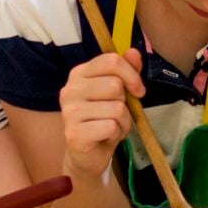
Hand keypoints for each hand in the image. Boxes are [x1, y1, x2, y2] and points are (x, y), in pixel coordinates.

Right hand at [58, 49, 142, 181]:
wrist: (88, 155)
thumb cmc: (103, 119)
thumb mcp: (118, 93)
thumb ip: (126, 71)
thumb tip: (134, 52)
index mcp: (79, 74)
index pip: (111, 60)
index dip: (131, 74)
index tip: (138, 90)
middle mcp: (70, 90)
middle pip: (115, 85)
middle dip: (125, 103)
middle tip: (116, 114)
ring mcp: (69, 112)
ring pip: (116, 108)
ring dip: (123, 121)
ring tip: (112, 127)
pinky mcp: (74, 133)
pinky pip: (111, 126)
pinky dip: (117, 134)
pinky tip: (106, 137)